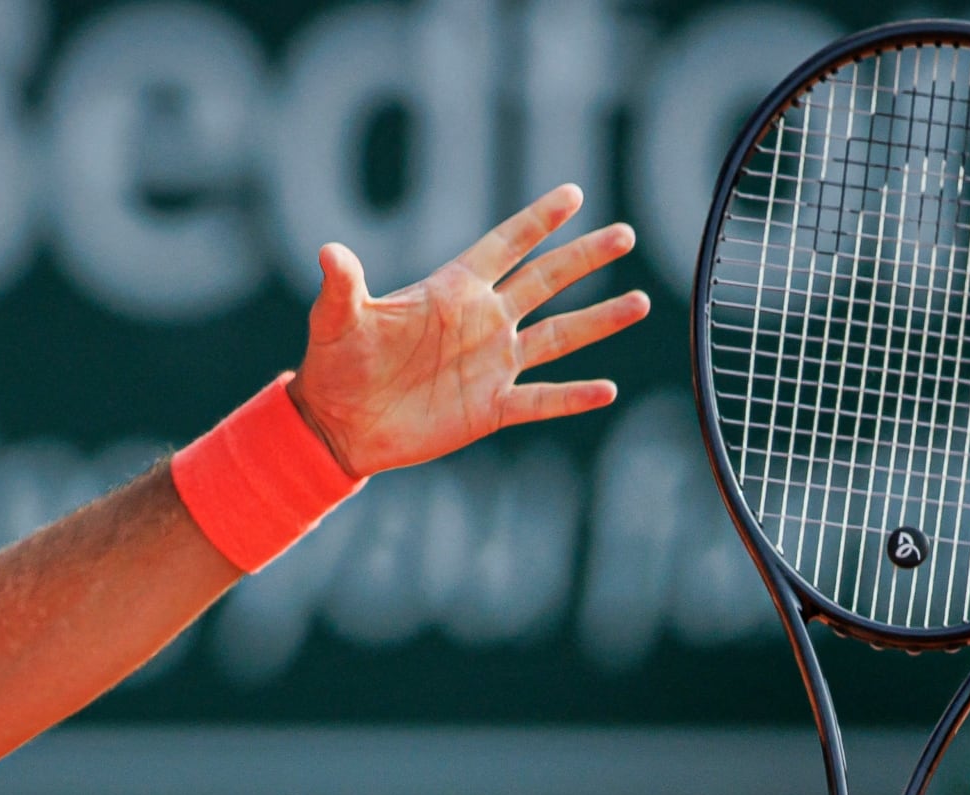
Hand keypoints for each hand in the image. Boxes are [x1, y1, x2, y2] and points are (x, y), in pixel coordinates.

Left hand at [287, 184, 650, 478]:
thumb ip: (343, 285)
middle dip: (584, 257)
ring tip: (640, 303)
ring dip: (598, 322)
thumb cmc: (334, 364)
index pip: (503, 246)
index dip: (536, 221)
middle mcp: (482, 322)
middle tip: (625, 234)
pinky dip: (572, 396)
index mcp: (452, 291)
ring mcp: (491, 365)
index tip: (574, 194)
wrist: (338, 425)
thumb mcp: (336, 320)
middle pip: (545, 281)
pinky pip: (540, 399)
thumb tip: (329, 252)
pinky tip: (606, 390)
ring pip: (557, 337)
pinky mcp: (490, 408)